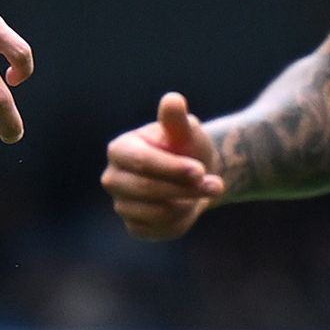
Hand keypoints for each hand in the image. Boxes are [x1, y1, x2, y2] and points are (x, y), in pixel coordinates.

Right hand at [101, 94, 222, 240]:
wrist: (192, 175)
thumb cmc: (186, 147)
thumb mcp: (185, 131)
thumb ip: (176, 120)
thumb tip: (173, 100)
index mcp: (120, 149)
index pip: (142, 162)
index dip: (172, 168)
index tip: (200, 170)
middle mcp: (113, 178)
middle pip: (147, 189)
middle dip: (185, 189)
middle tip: (216, 185)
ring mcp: (121, 204)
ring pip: (156, 212)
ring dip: (187, 203)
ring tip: (200, 191)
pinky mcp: (134, 226)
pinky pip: (160, 230)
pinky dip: (181, 220)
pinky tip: (187, 206)